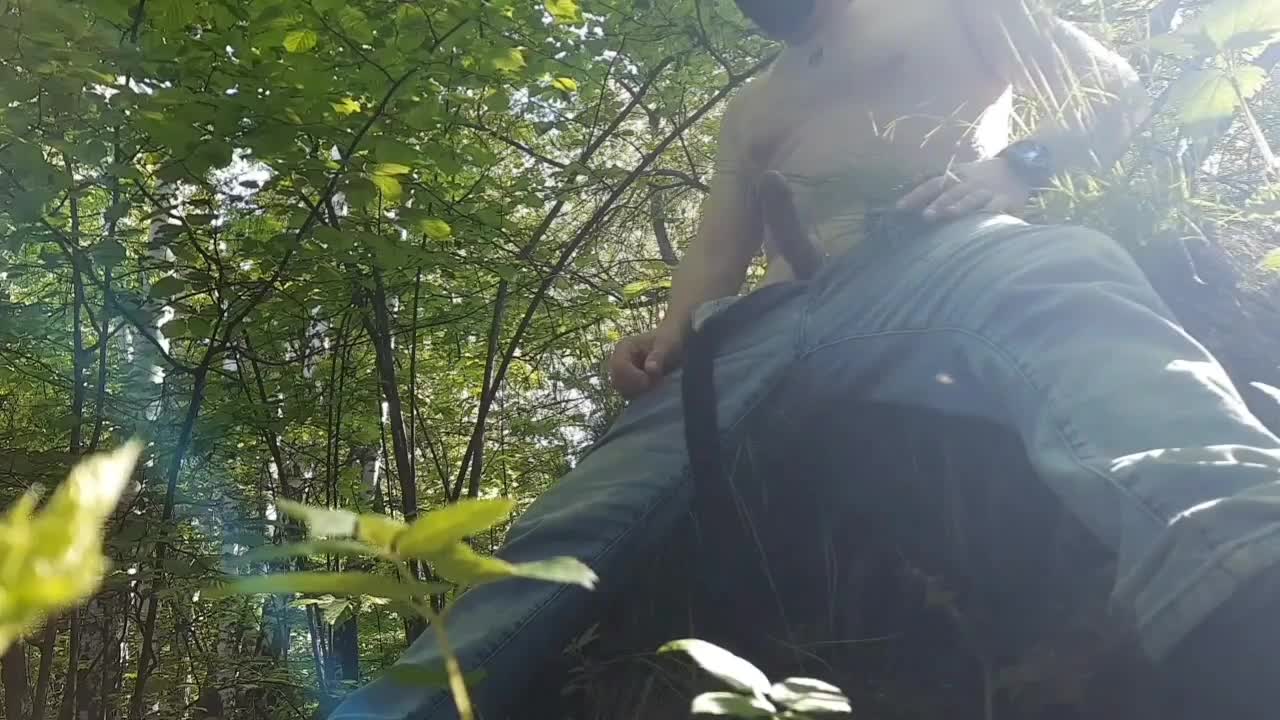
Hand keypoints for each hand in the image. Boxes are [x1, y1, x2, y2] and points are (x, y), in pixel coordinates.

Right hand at [607, 326, 684, 399]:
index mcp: (624, 348)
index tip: (650, 380)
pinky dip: (642, 395)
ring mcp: (622, 373)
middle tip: (656, 383)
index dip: (633, 377)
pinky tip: (654, 389)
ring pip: (623, 391)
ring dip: (640, 392)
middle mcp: (618, 361)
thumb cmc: (669, 340)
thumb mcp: (667, 345)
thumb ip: (658, 356)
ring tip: (656, 385)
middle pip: (617, 382)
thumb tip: (650, 369)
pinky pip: (630, 395)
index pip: (619, 367)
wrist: (674, 344)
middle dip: (636, 386)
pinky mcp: (629, 383)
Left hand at [896, 157, 1031, 221]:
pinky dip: (991, 211)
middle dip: (937, 203)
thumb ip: (935, 176)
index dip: (915, 196)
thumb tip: (912, 179)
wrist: (1018, 167)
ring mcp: (987, 191)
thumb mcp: (958, 171)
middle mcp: (969, 184)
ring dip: (960, 206)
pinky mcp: (1005, 199)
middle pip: (950, 192)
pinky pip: (997, 206)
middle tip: (924, 216)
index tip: (898, 208)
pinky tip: (984, 218)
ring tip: (949, 214)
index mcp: (955, 177)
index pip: (931, 185)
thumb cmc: (980, 174)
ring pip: (972, 198)